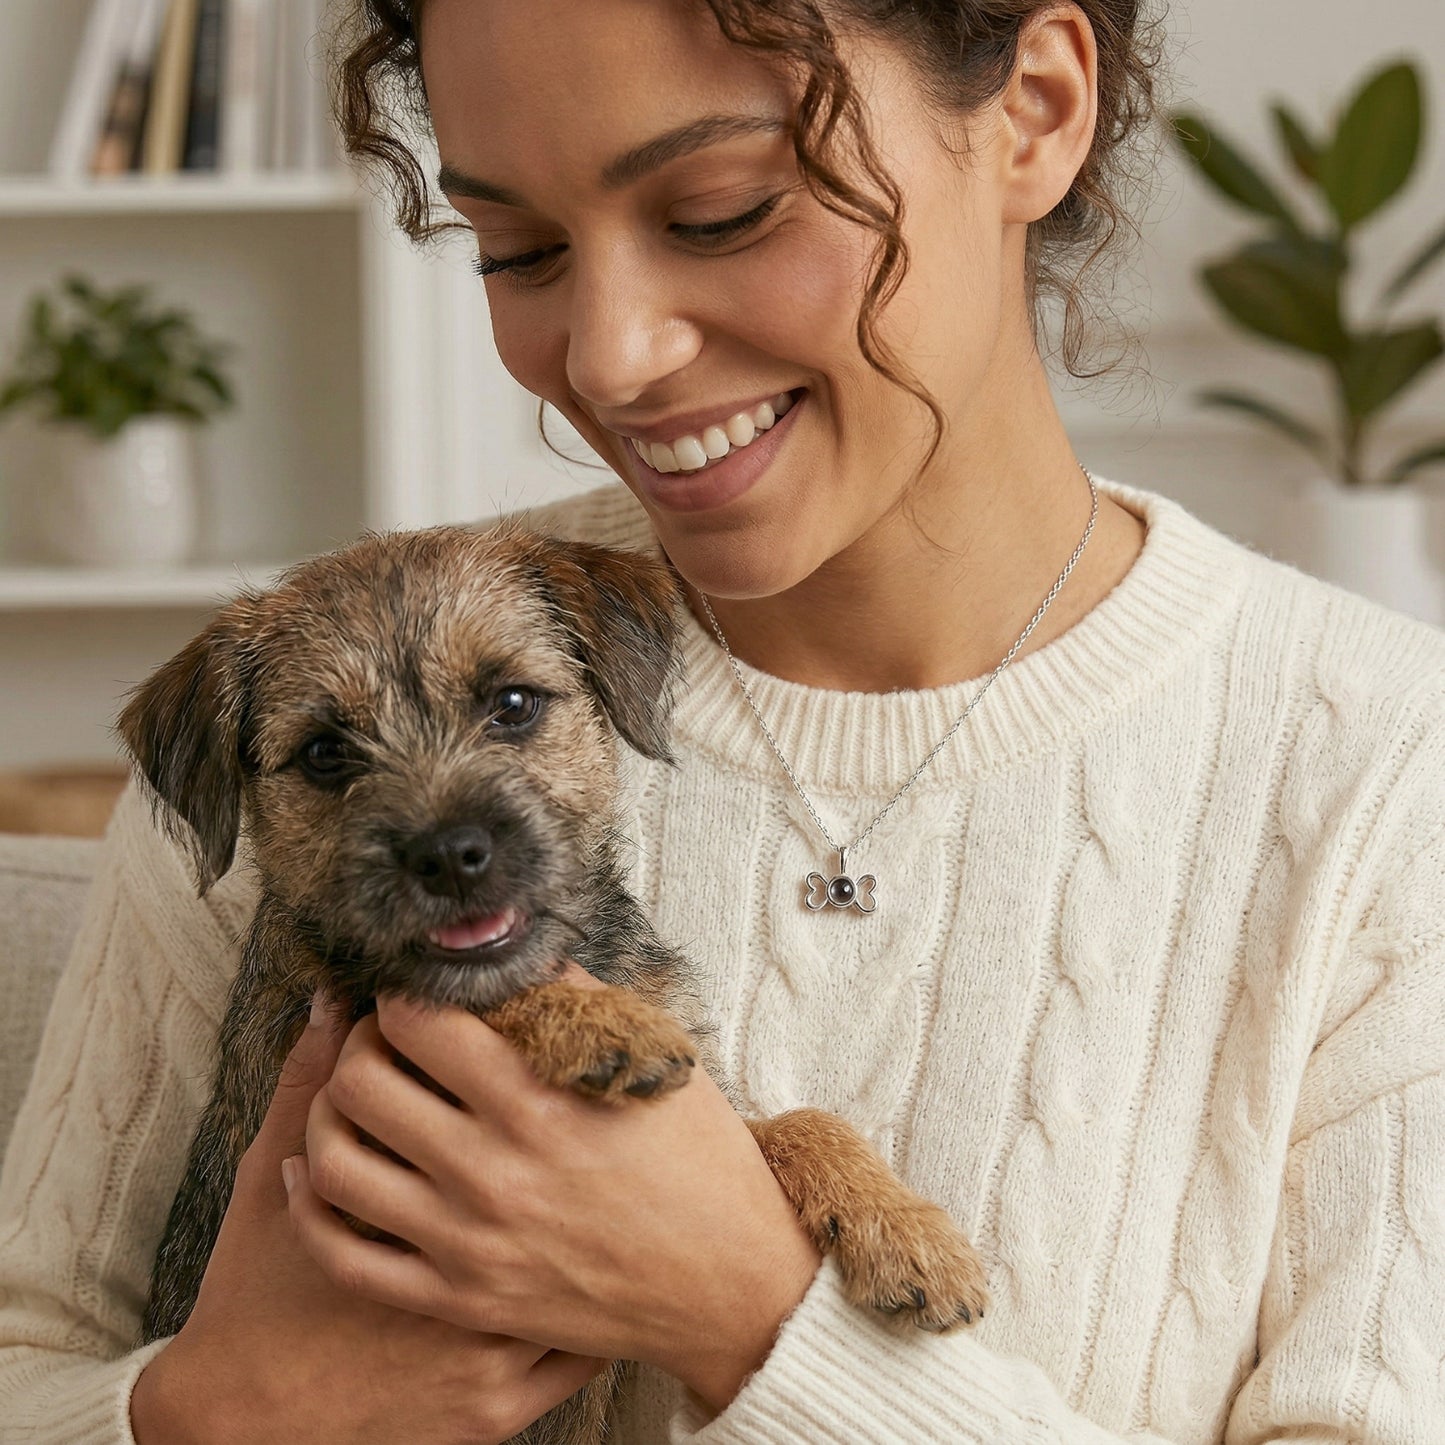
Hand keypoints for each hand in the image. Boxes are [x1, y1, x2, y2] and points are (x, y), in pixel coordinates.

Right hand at [131, 996, 605, 1444]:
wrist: (241, 1425)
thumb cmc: (253, 1295)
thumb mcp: (264, 1179)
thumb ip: (302, 1082)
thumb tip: (332, 998)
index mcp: (418, 1193)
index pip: (491, 1093)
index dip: (511, 1062)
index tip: (514, 1047)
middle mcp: (469, 1261)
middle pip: (557, 1164)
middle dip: (574, 1126)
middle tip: (578, 1102)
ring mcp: (492, 1343)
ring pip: (594, 1256)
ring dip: (609, 1204)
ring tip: (614, 1168)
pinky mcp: (502, 1403)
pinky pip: (582, 1354)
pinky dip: (603, 1314)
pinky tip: (605, 1264)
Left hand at [286, 966, 822, 1410]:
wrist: (729, 1281)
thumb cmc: (699, 1162)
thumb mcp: (652, 1059)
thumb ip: (575, 1000)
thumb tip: (513, 956)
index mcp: (537, 1099)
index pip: (417, 1023)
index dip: (403, 997)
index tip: (414, 999)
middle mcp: (492, 1170)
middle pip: (359, 1083)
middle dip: (360, 1045)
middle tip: (381, 1043)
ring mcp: (469, 1242)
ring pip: (335, 1164)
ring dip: (326, 1118)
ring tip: (352, 1102)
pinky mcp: (462, 1299)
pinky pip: (346, 1257)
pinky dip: (312, 1209)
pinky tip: (317, 1176)